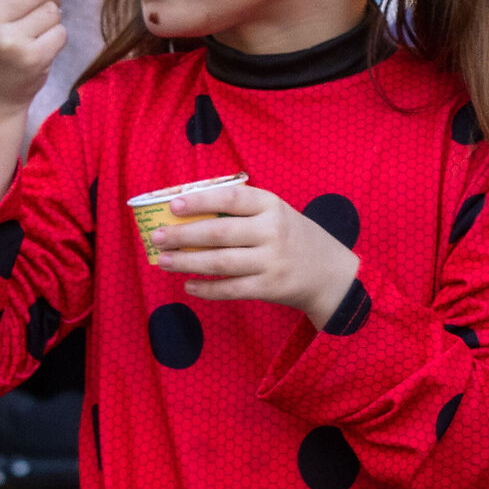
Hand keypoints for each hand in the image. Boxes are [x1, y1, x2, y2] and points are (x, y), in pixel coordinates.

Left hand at [148, 180, 360, 325]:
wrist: (332, 274)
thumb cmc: (294, 238)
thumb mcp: (277, 214)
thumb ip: (242, 211)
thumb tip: (188, 211)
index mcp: (272, 206)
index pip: (231, 198)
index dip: (200, 201)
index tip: (173, 205)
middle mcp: (273, 232)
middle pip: (219, 233)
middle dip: (182, 236)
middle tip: (157, 238)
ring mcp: (272, 261)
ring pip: (220, 263)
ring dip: (187, 262)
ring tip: (164, 261)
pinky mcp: (270, 288)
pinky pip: (232, 289)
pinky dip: (207, 289)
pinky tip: (189, 285)